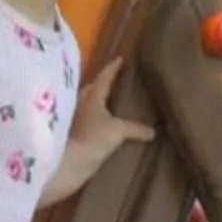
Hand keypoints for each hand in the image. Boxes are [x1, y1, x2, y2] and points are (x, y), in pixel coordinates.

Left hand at [38, 62, 155, 205]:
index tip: (120, 58)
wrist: (68, 163)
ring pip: (89, 105)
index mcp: (91, 97)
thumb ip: (135, 129)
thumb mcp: (118, 130)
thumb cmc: (92, 139)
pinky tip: (105, 127)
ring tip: (112, 103)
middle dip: (102, 84)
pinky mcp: (75, 135)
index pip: (103, 78)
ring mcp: (77, 120)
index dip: (112, 68)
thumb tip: (153, 132)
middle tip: (116, 80)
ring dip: (98, 103)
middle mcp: (81, 104)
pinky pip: (89, 122)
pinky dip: (97, 121)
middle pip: (92, 89)